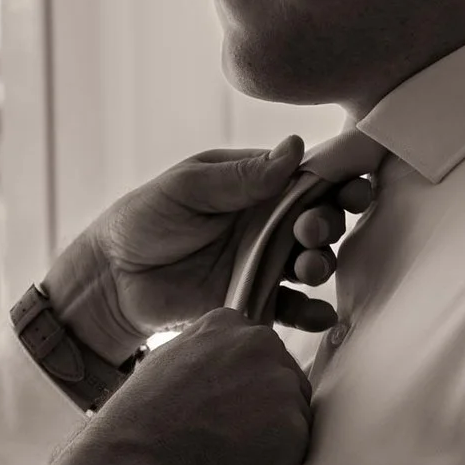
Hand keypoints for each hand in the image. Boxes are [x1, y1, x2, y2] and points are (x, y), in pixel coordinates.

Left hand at [42, 137, 379, 363]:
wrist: (112, 280)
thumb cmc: (143, 220)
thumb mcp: (187, 188)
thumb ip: (240, 176)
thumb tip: (295, 148)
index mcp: (254, 185)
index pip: (306, 178)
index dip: (336, 181)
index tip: (353, 188)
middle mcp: (266, 222)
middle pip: (318, 220)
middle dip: (327, 224)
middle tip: (310, 230)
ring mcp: (262, 262)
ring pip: (310, 262)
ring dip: (320, 264)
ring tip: (307, 268)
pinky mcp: (254, 299)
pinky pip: (291, 307)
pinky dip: (310, 312)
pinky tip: (319, 315)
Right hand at [47, 310, 312, 464]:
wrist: (139, 463)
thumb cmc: (141, 424)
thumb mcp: (166, 364)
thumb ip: (205, 359)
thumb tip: (221, 376)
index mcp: (227, 324)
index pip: (257, 354)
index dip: (242, 389)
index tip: (225, 408)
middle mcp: (261, 344)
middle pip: (282, 380)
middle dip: (264, 410)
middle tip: (226, 437)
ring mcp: (282, 383)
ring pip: (293, 416)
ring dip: (271, 438)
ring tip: (227, 454)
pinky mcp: (296, 427)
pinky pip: (297, 450)